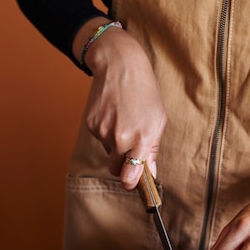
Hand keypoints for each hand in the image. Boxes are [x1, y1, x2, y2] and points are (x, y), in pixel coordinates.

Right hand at [74, 19, 166, 188]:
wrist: (119, 65)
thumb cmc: (144, 92)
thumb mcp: (158, 119)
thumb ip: (153, 149)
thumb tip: (150, 174)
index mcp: (142, 138)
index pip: (131, 176)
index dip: (131, 184)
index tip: (133, 184)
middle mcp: (121, 137)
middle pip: (117, 170)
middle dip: (123, 166)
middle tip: (130, 150)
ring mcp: (104, 131)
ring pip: (109, 153)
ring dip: (116, 145)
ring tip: (124, 121)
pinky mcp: (92, 125)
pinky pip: (100, 139)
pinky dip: (107, 132)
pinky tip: (114, 114)